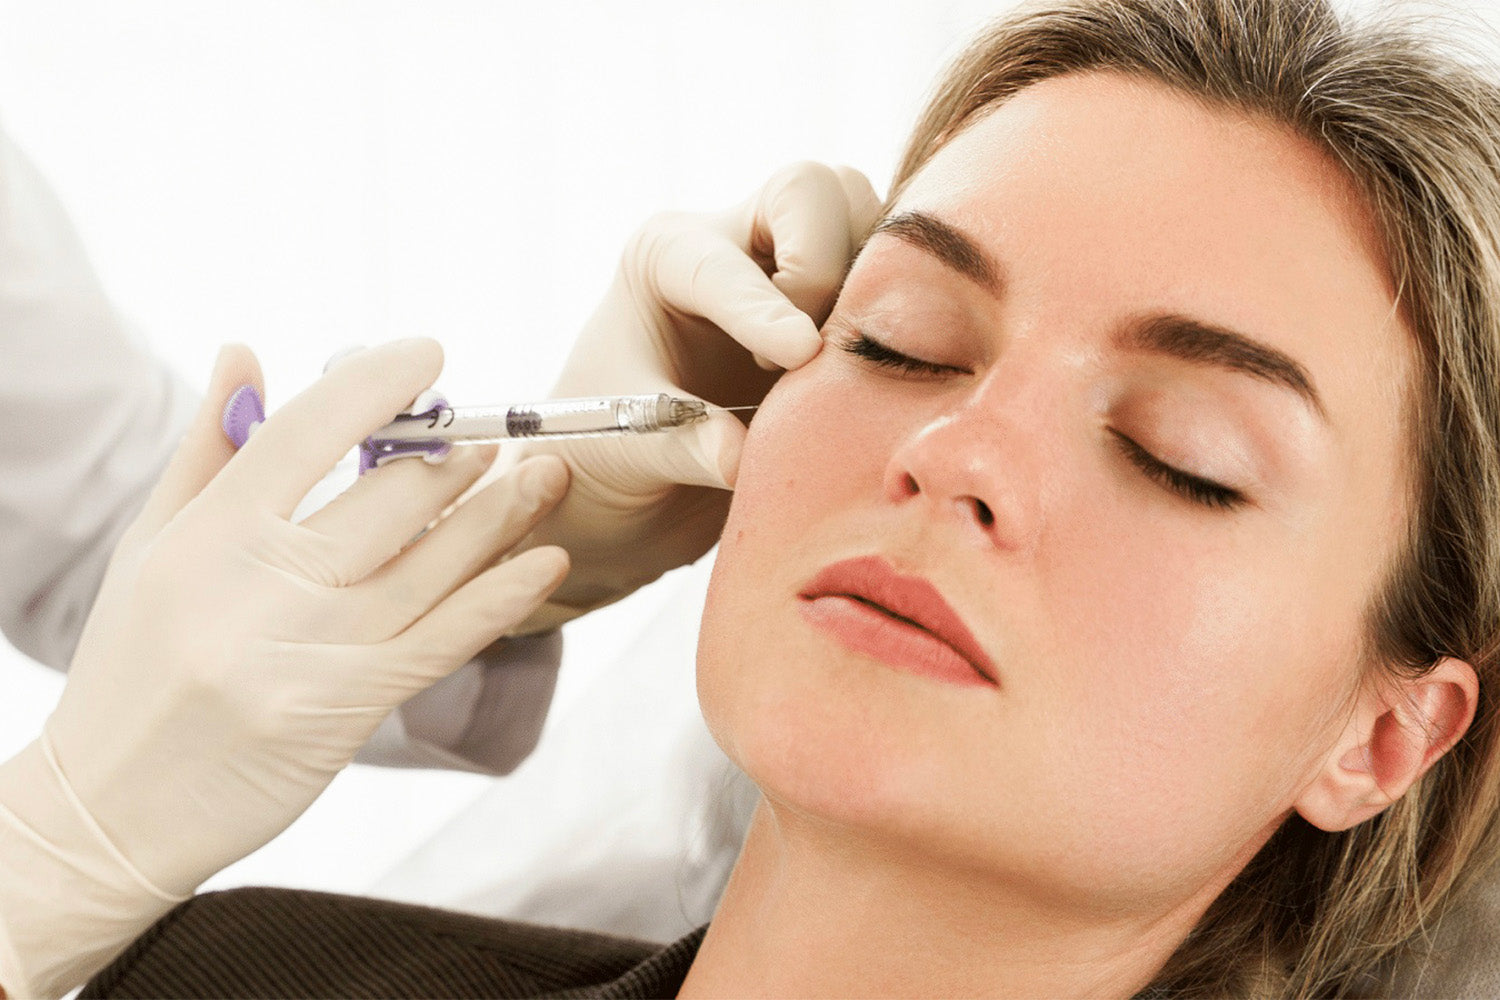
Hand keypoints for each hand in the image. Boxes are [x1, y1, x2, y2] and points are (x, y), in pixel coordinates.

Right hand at [44, 338, 569, 894]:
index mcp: (207, 534)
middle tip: (493, 437)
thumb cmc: (131, 670)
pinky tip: (548, 562)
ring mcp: (308, 649)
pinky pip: (442, 639)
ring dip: (501, 514)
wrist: (112, 812)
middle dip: (454, 456)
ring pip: (431, 563)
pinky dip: (501, 597)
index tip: (428, 354)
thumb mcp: (150, 549)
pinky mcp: (346, 708)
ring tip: (544, 476)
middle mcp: (259, 585)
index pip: (306, 431)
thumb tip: (246, 351)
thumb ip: (209, 450)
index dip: (378, 383)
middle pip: (388, 496)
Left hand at [508, 161, 881, 630]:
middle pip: (814, 190)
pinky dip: (905, 312)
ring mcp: (798, 260)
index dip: (766, 307)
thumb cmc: (608, 445)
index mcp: (665, 254)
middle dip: (823, 266)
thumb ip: (678, 445)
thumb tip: (737, 455)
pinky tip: (875, 373)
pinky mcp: (845, 298)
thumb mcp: (623, 448)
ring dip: (874, 285)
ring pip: (870, 218)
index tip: (799, 353)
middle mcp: (736, 237)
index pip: (726, 262)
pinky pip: (902, 274)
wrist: (632, 472)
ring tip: (832, 367)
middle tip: (798, 359)